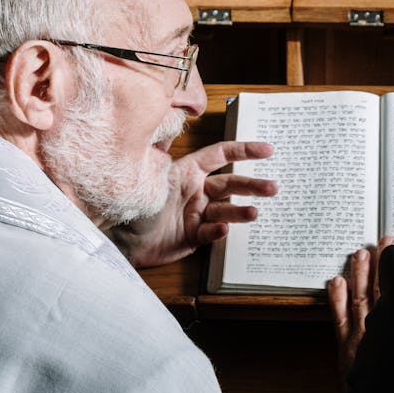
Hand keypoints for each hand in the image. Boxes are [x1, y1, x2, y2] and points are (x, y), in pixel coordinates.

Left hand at [110, 140, 276, 267]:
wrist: (121, 241)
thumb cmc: (134, 206)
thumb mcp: (153, 180)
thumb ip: (175, 167)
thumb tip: (192, 151)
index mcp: (188, 170)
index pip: (221, 155)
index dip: (245, 151)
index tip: (267, 151)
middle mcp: (196, 190)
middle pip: (231, 183)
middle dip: (253, 185)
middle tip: (272, 188)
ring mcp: (197, 213)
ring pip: (226, 209)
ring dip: (241, 211)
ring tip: (254, 213)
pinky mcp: (195, 235)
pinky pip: (212, 231)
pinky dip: (218, 231)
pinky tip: (222, 229)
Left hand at [327, 235, 393, 388]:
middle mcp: (378, 332)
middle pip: (379, 291)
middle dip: (381, 265)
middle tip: (384, 242)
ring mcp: (360, 338)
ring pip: (359, 299)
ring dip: (359, 275)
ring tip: (359, 253)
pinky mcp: (345, 348)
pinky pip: (339, 318)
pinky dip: (336, 299)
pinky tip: (335, 281)